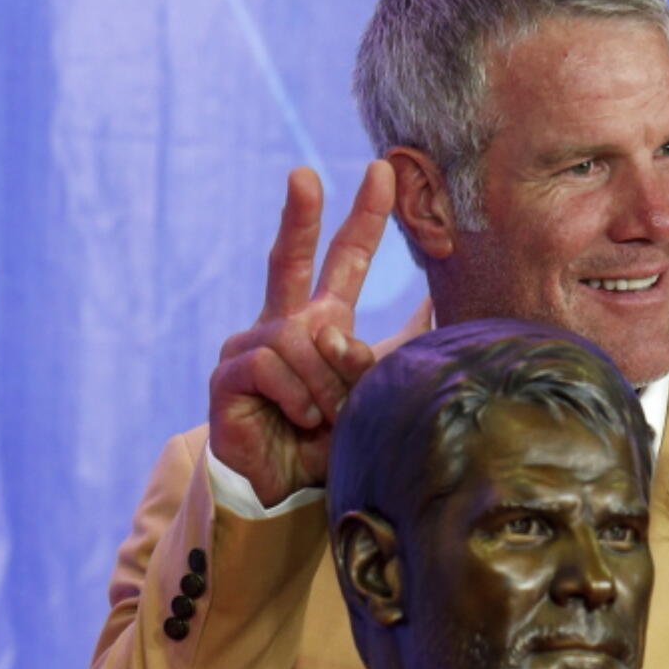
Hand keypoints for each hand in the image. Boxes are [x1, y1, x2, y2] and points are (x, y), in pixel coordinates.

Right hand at [209, 162, 398, 507]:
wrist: (284, 494)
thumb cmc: (325, 445)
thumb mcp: (371, 396)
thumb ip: (396, 352)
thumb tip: (439, 310)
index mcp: (319, 323)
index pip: (343, 261)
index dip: (364, 219)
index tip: (383, 173)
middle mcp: (282, 325)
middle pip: (289, 258)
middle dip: (299, 215)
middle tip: (305, 175)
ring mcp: (251, 346)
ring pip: (301, 338)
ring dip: (324, 383)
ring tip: (323, 417)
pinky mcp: (229, 373)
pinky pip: (273, 365)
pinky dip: (297, 395)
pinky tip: (299, 417)